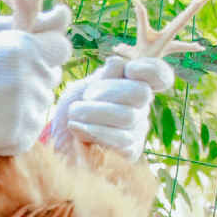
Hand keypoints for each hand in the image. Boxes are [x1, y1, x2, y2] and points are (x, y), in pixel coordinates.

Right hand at [0, 6, 71, 154]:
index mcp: (25, 47)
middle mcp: (29, 78)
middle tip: (2, 81)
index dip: (47, 52)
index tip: (29, 58)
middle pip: (51, 80)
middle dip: (33, 79)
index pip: (63, 49)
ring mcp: (23, 109)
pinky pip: (28, 134)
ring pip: (41, 108)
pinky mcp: (15, 136)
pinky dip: (13, 132)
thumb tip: (64, 13)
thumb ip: (29, 21)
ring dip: (23, 107)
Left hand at [50, 56, 173, 160]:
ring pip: (127, 117)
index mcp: (133, 86)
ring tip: (74, 114)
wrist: (57, 144)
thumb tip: (118, 63)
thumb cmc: (73, 113)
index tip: (130, 69)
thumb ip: (103, 77)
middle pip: (141, 92)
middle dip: (107, 91)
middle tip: (85, 97)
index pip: (159, 75)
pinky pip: (120, 141)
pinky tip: (78, 131)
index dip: (151, 69)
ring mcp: (138, 131)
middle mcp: (140, 108)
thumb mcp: (83, 88)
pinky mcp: (130, 153)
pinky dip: (93, 132)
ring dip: (92, 112)